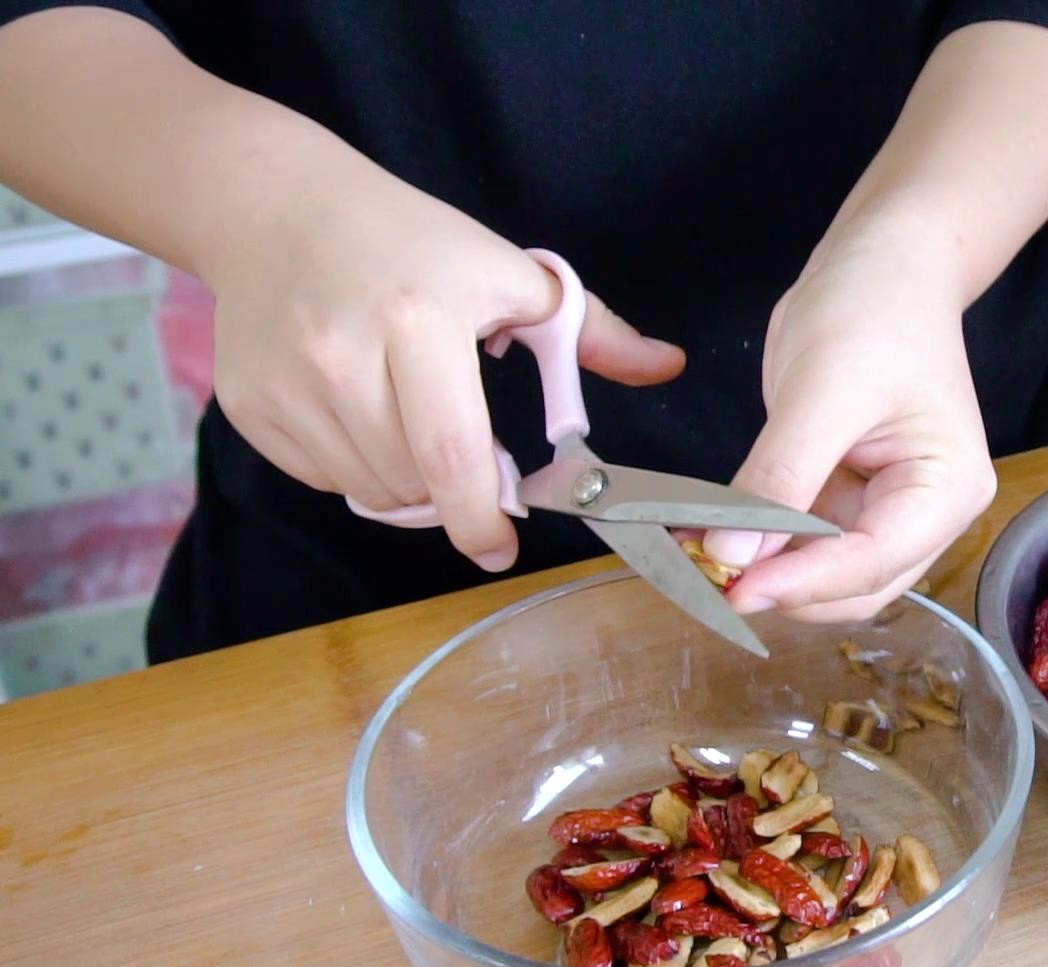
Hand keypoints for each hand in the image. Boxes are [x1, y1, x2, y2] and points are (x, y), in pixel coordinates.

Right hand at [207, 176, 683, 569]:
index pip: (454, 452)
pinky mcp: (251, 407)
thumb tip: (669, 366)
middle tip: (474, 464)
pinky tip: (366, 415)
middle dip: (454, 496)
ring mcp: (288, 386)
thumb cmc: (411, 243)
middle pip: (413, 483)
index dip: (481, 518)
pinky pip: (324, 479)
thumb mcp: (508, 272)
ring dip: (409, 485)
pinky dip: (358, 470)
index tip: (501, 549)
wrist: (277, 208)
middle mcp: (343, 356)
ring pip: (369, 491)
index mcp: (420, 319)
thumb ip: (592, 330)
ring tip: (418, 426)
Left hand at [704, 219, 996, 619]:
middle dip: (782, 589)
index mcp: (946, 490)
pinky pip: (799, 541)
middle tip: (704, 580)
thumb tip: (729, 557)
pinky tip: (705, 533)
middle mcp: (926, 515)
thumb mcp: (822, 389)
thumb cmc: (874, 309)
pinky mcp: (847, 499)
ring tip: (693, 557)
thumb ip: (778, 478)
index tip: (730, 588)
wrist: (884, 263)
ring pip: (822, 574)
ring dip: (762, 572)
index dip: (800, 582)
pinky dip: (755, 543)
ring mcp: (886, 511)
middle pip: (852, 587)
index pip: (871, 562)